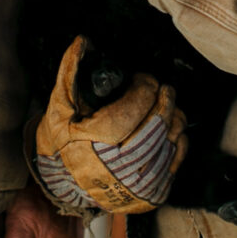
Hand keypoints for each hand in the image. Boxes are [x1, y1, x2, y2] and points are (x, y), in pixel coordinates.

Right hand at [30, 36, 186, 216]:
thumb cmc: (62, 142)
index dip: (144, 88)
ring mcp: (137, 185)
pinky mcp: (150, 195)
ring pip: (171, 141)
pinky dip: (177, 142)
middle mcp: (118, 168)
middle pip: (157, 125)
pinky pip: (176, 162)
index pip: (133, 108)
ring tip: (164, 106)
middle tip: (161, 88)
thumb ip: (70, 73)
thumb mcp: (59, 107)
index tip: (143, 79)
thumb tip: (81, 41)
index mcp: (94, 143)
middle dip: (165, 99)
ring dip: (173, 118)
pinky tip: (166, 131)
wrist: (65, 185)